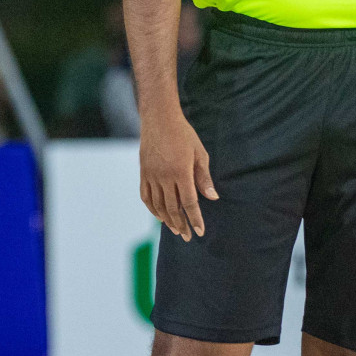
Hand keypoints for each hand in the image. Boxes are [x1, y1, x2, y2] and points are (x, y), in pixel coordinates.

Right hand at [140, 109, 217, 241]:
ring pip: (158, 205)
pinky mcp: (143, 172)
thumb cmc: (183, 134)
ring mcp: (151, 175)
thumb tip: (213, 198)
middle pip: (172, 208)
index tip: (199, 232)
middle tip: (187, 236)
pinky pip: (146, 196)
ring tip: (175, 229)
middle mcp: (164, 176)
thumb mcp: (199, 153)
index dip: (195, 219)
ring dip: (167, 220)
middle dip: (181, 224)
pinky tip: (159, 215)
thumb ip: (204, 177)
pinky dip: (152, 208)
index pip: (189, 203)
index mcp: (180, 172)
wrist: (159, 119)